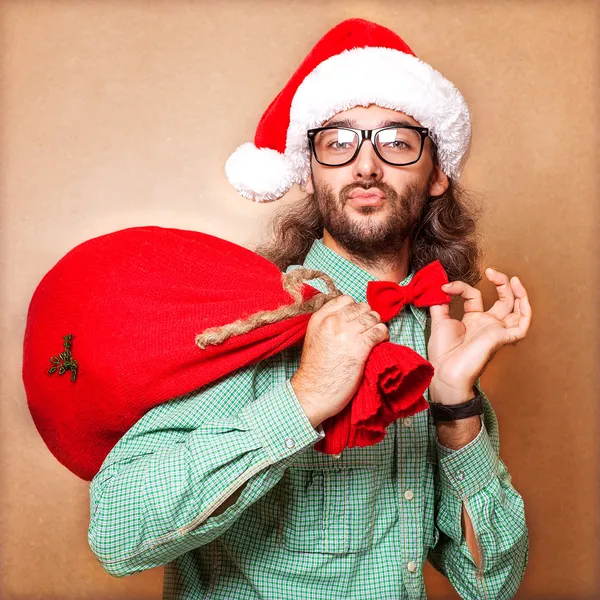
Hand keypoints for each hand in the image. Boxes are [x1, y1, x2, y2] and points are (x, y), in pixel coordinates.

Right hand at [291, 295, 388, 426]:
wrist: (313, 392)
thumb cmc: (315, 369)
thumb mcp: (315, 337)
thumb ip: (328, 323)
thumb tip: (351, 317)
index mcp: (320, 318)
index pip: (345, 299)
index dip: (356, 308)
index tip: (358, 319)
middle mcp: (333, 322)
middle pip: (362, 307)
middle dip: (368, 317)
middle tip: (369, 329)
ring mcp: (347, 334)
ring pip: (373, 317)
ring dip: (378, 326)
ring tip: (376, 337)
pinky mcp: (360, 348)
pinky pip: (380, 331)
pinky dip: (384, 335)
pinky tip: (380, 343)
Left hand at [428, 268, 531, 404]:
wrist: (444, 371)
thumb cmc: (442, 353)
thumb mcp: (439, 320)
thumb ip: (440, 302)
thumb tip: (438, 285)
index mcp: (472, 320)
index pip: (474, 296)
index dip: (462, 287)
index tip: (446, 286)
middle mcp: (487, 324)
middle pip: (504, 300)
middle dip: (502, 283)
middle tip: (491, 271)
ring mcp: (497, 331)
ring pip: (518, 310)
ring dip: (519, 293)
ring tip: (512, 278)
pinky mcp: (503, 338)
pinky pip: (523, 325)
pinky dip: (525, 309)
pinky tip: (520, 296)